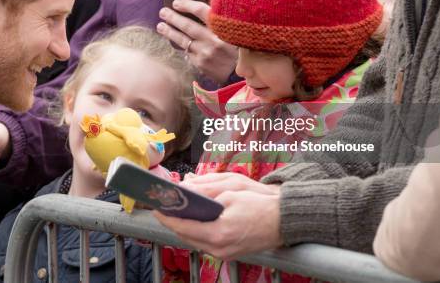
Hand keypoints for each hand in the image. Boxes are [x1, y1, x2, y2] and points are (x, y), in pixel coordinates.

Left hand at [154, 176, 282, 259]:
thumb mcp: (231, 188)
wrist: (284, 220)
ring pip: (195, 241)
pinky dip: (197, 231)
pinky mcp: (230, 254)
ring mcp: (225, 254)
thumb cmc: (260, 202)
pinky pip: (206, 243)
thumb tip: (184, 186)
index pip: (183, 226)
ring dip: (185, 227)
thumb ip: (204, 188)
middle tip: (164, 206)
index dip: (166, 217)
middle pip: (186, 236)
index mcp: (218, 232)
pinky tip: (195, 219)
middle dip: (174, 221)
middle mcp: (219, 248)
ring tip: (176, 210)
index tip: (155, 207)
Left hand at [157, 0, 237, 83]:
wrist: (239, 74)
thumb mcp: (234, 29)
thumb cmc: (237, 49)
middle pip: (188, 26)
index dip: (187, 5)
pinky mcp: (200, 63)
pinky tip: (175, 41)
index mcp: (223, 28)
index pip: (201, 11)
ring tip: (160, 26)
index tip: (176, 3)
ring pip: (183, 40)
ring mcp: (205, 53)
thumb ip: (221, 13)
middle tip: (163, 12)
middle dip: (173, 18)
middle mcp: (213, 40)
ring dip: (170, 32)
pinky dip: (181, 46)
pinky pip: (187, 52)